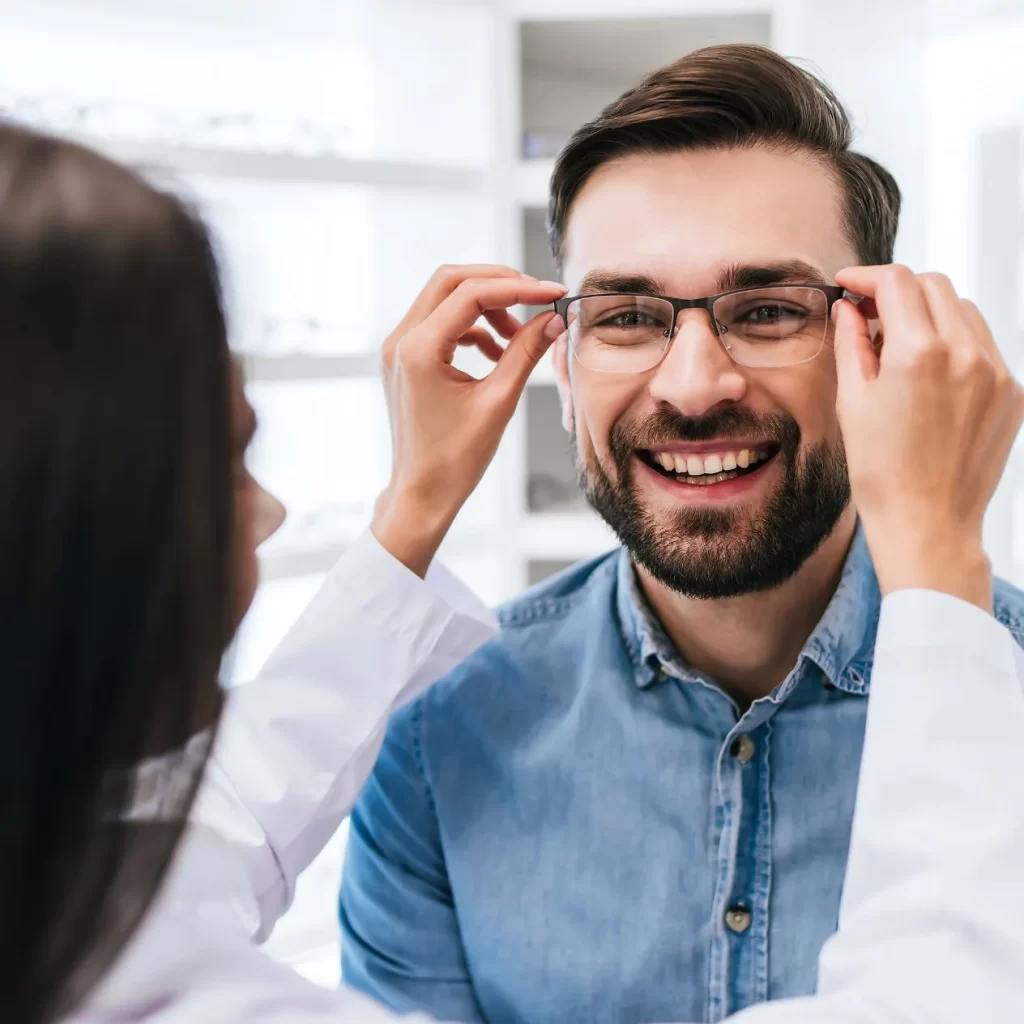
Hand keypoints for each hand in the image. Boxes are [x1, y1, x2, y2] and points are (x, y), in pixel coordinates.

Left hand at [373, 265, 566, 575]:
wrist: (421, 494)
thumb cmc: (454, 460)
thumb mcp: (499, 402)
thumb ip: (525, 353)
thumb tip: (552, 319)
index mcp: (419, 350)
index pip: (472, 293)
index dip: (518, 288)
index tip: (553, 293)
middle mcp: (400, 341)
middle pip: (451, 281)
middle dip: (498, 284)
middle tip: (536, 298)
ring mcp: (398, 349)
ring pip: (444, 299)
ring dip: (485, 307)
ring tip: (518, 338)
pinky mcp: (404, 360)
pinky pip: (439, 323)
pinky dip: (471, 328)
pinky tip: (496, 353)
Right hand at [833, 265, 1023, 609]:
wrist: (927, 522)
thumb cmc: (882, 473)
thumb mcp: (852, 403)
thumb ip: (852, 345)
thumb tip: (848, 310)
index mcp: (919, 353)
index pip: (896, 282)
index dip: (866, 276)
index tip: (849, 285)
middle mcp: (965, 353)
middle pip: (933, 285)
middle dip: (898, 290)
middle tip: (869, 313)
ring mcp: (995, 371)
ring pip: (962, 310)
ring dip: (929, 313)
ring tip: (901, 346)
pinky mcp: (1011, 391)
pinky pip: (983, 344)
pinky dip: (955, 342)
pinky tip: (929, 374)